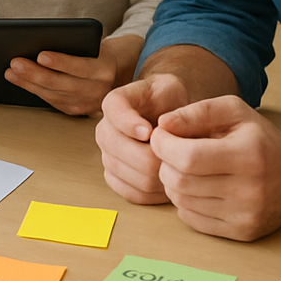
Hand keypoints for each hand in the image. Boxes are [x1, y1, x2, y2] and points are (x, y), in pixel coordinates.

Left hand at [5, 35, 138, 115]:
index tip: (41, 55)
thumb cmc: (96, 52)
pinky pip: (50, 100)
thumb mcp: (91, 44)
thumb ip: (74, 44)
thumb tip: (39, 40)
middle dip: (35, 73)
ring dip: (28, 82)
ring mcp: (86, 103)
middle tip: (15, 62)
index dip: (60, 62)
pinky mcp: (74, 110)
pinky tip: (18, 80)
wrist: (114, 72)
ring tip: (11, 70)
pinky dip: (32, 90)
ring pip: (52, 94)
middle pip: (61, 83)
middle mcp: (97, 89)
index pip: (80, 66)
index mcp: (103, 69)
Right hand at [95, 74, 191, 204]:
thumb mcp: (169, 87)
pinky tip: (167, 180)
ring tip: (175, 165)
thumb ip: (161, 99)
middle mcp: (105, 131)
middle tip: (176, 154)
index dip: (130, 124)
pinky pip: (133, 194)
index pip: (114, 112)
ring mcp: (107, 156)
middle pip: (123, 152)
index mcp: (113, 104)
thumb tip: (148, 133)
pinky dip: (155, 193)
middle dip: (154, 156)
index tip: (149, 131)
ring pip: (132, 176)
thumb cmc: (171, 101)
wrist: (171, 114)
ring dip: (158, 176)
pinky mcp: (116, 178)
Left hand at [150, 96, 280, 239]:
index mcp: (247, 155)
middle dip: (165, 163)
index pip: (187, 157)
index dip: (163, 145)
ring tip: (185, 169)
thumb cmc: (261, 140)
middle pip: (180, 181)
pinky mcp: (242, 232)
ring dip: (173, 183)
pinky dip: (184, 202)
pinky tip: (197, 188)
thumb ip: (197, 112)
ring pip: (182, 201)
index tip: (161, 136)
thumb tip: (163, 123)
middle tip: (172, 153)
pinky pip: (191, 220)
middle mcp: (249, 190)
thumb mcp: (234, 112)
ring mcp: (246, 215)